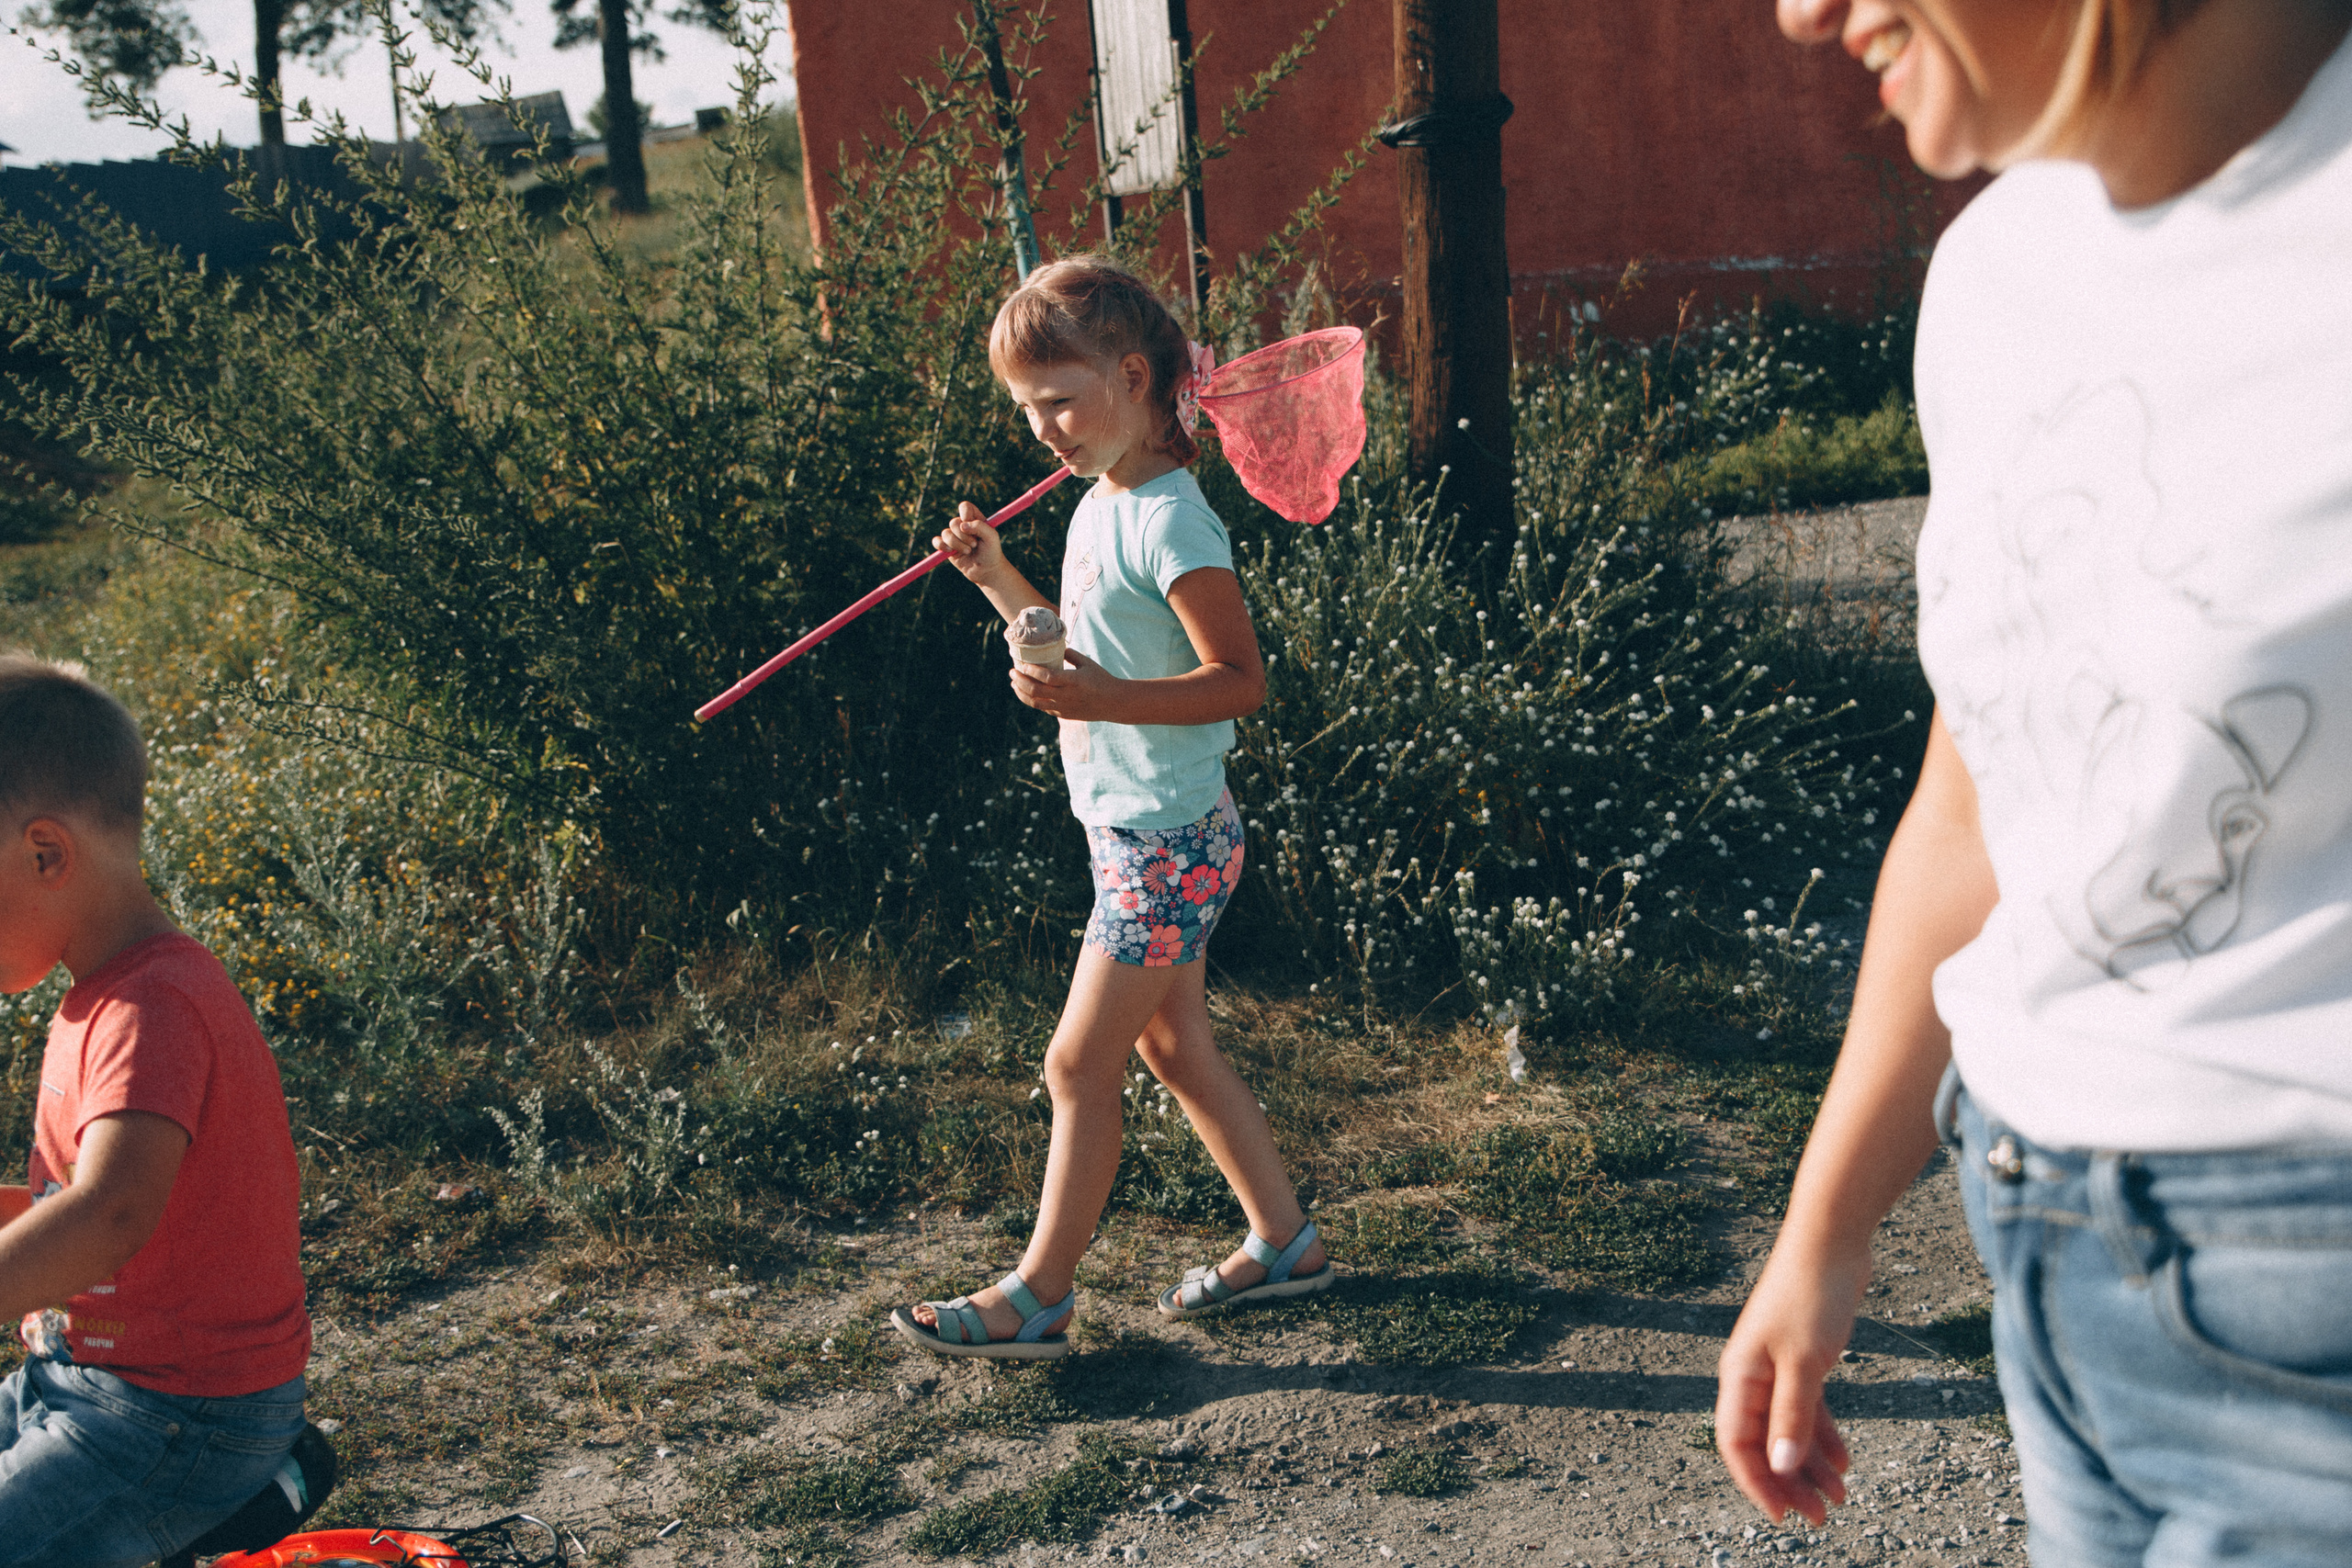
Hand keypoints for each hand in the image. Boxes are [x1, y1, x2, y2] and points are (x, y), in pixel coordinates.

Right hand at [931, 501, 1005, 583]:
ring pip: (946, 533)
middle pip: (954, 522)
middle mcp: (963, 525)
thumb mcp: (992, 537)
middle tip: (974, 545)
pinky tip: (951, 552)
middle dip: (964, 536)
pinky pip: (937, 542)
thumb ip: (980, 526)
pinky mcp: (947, 547)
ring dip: (957, 544)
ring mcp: (954, 536)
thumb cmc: (991, 552)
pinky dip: (942, 546)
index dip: (966, 515)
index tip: (972, 526)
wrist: (986, 570)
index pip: (965, 507)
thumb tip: (963, 525)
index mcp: (974, 518)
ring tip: (968, 551)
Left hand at [1011, 647, 1121, 719]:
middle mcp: (1066, 696)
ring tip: (1014, 683)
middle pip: (1035, 691)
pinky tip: (1026, 693)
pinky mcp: (1063, 715)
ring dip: (1021, 692)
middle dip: (1020, 681)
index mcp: (1072, 681)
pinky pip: (1042, 708)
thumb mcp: (1087, 663)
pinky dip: (1031, 700)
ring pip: (1035, 702)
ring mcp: (1063, 707)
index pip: (1046, 677)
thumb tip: (1056, 647)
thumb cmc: (1101, 679)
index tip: (1022, 664)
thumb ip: (1071, 654)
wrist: (1113, 703)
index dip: (1031, 671)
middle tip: (1012, 671)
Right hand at [1715, 1243, 1862, 1525]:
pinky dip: (1824, 1436)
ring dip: (1810, 1465)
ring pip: (1789, 1430)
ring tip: (1840, 1497)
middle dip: (1789, 1483)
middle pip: (1764, 1443)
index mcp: (1740, 1376)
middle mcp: (1753, 1376)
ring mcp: (1778, 1367)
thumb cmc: (1811, 1295)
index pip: (1737, 1444)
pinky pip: (1809, 1410)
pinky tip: (1845, 1461)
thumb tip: (1779, 1467)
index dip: (1756, 1483)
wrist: (1832, 1242)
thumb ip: (1792, 1416)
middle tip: (1821, 1516)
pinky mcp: (1804, 1359)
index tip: (1783, 1516)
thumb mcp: (1805, 1362)